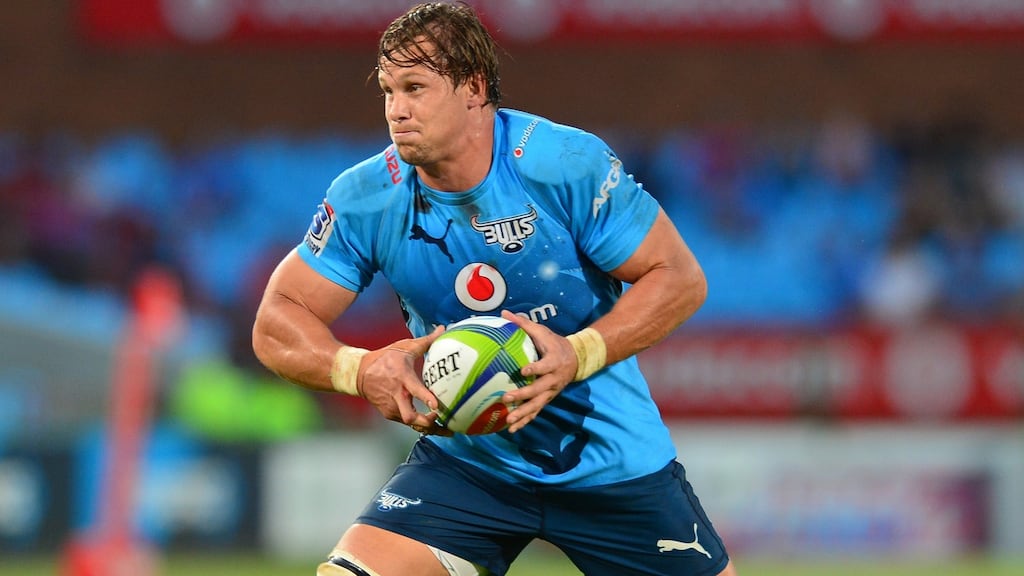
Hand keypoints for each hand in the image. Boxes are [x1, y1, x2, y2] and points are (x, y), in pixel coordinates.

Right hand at [358, 325, 451, 435]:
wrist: (358, 373)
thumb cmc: (385, 359)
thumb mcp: (404, 346)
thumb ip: (426, 340)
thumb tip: (442, 328)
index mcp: (402, 378)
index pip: (415, 390)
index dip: (426, 399)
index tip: (438, 405)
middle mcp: (396, 396)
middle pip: (412, 418)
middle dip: (430, 423)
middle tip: (446, 423)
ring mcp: (392, 407)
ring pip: (412, 424)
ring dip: (429, 428)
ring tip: (448, 430)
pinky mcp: (390, 414)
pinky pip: (408, 423)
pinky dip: (421, 425)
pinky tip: (435, 425)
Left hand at [498, 310, 577, 432]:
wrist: (577, 359)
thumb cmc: (555, 343)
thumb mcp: (543, 332)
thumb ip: (524, 324)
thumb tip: (504, 313)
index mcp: (553, 362)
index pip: (544, 366)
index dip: (534, 369)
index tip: (522, 371)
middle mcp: (553, 380)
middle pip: (538, 390)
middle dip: (523, 395)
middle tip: (506, 398)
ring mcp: (551, 392)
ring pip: (537, 405)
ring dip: (523, 413)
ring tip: (508, 420)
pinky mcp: (547, 399)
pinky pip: (536, 412)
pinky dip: (525, 421)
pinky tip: (512, 428)